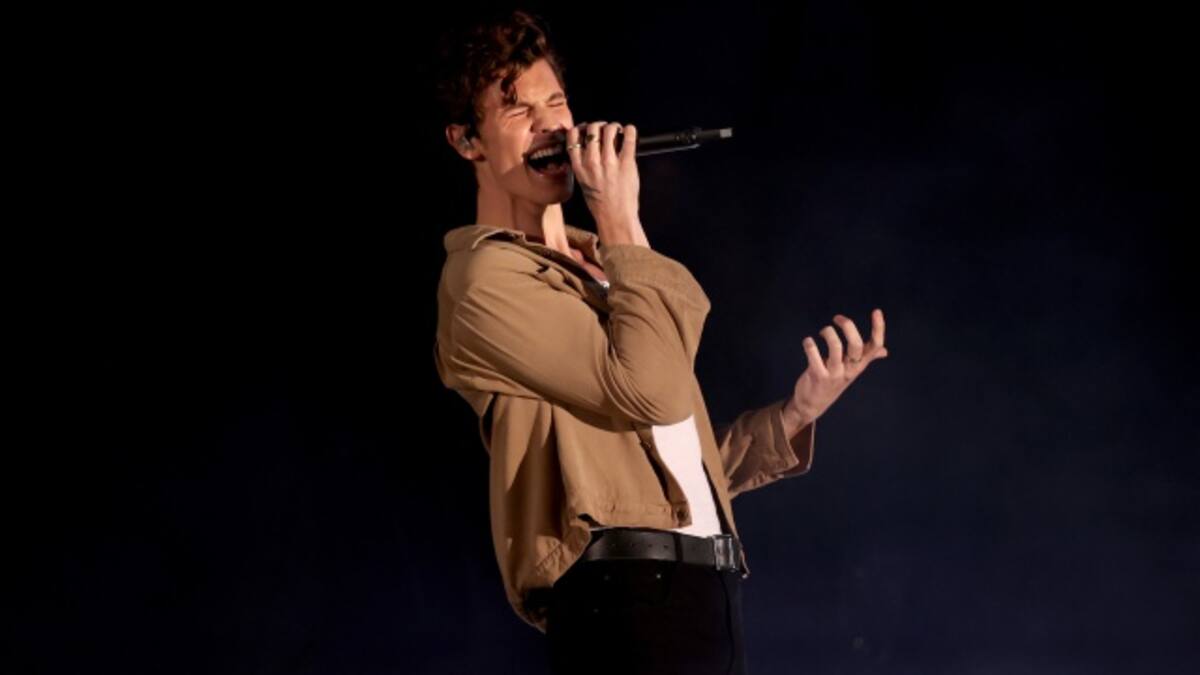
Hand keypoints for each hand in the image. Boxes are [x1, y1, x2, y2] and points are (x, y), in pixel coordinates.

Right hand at [567, 121, 641, 236]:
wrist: (615, 217)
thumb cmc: (600, 204)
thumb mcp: (584, 183)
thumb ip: (584, 165)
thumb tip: (590, 148)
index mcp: (579, 167)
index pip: (573, 137)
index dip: (581, 128)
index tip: (587, 129)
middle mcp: (592, 162)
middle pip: (592, 129)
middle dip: (600, 126)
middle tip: (606, 130)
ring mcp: (610, 162)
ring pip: (609, 130)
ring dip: (615, 127)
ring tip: (618, 132)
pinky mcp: (626, 163)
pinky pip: (629, 138)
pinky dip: (630, 131)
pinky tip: (630, 132)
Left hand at [784, 308, 888, 426]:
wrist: (813, 404)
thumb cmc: (833, 382)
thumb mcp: (852, 371)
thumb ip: (867, 358)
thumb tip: (884, 351)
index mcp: (860, 364)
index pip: (875, 346)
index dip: (878, 328)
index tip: (877, 311)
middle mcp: (850, 369)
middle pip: (856, 345)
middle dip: (848, 326)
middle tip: (837, 318)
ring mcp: (834, 373)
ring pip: (836, 348)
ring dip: (828, 333)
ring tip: (823, 332)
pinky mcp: (818, 376)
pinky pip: (814, 357)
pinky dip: (810, 345)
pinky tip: (808, 342)